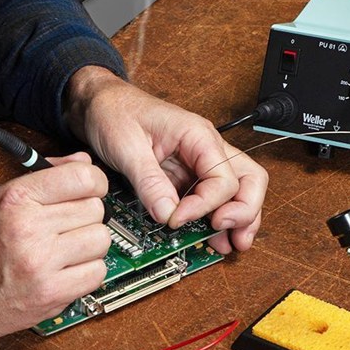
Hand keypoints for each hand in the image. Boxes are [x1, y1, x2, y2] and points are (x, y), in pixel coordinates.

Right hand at [0, 153, 110, 349]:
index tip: (92, 189)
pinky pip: (97, 272)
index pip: (82, 177)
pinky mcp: (53, 292)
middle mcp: (29, 228)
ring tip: (68, 248)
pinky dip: (88, 271)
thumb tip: (83, 162)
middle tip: (68, 225)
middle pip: (95, 208)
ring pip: (101, 239)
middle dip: (87, 215)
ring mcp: (42, 262)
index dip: (94, 182)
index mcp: (16, 199)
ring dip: (90, 244)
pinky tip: (68, 269)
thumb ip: (43, 178)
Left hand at [65, 68, 267, 255]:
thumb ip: (149, 182)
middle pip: (249, 180)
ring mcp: (199, 162)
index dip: (205, 205)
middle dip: (244, 211)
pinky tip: (211, 237)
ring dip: (239, 219)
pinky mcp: (187, 175)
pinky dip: (217, 218)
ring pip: (239, 191)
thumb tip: (166, 214)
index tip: (177, 219)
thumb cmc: (115, 113)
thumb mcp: (127, 147)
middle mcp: (207, 148)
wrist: (100, 104)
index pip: (223, 178)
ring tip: (230, 245)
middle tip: (228, 234)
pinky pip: (212, 198)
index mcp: (197, 136)